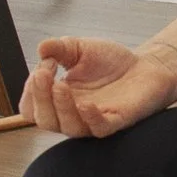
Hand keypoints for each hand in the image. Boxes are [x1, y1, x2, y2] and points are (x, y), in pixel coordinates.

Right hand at [21, 36, 176, 137]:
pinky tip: (85, 104)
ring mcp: (94, 119)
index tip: (45, 64)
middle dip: (39, 98)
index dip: (30, 90)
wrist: (146, 66)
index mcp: (58, 99)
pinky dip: (90, 118)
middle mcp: (72, 113)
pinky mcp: (116, 121)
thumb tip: (42, 48)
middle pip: (44, 120)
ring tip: (61, 85)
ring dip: (60, 107)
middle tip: (44, 74)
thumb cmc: (111, 63)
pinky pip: (99, 128)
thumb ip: (60, 48)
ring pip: (69, 127)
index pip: (31, 107)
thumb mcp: (80, 48)